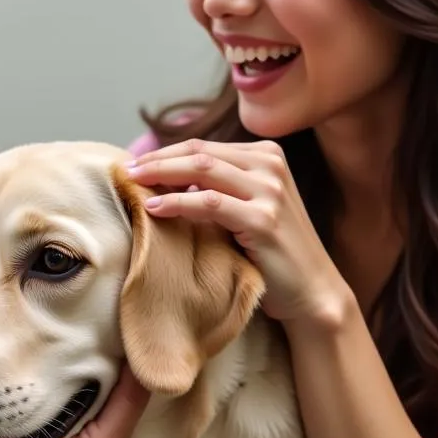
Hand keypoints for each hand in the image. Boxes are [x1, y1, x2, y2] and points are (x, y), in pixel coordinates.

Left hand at [127, 138, 347, 323]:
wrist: (311, 290)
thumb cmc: (271, 252)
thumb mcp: (246, 208)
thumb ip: (218, 188)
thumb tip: (165, 179)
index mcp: (267, 156)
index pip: (203, 146)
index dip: (164, 153)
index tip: (134, 164)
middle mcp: (270, 166)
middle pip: (199, 153)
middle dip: (157, 160)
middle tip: (126, 171)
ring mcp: (270, 191)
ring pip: (202, 170)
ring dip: (162, 175)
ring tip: (134, 184)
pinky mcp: (263, 220)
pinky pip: (209, 204)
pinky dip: (177, 203)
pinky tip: (154, 209)